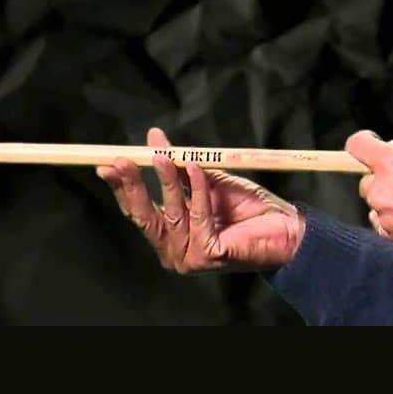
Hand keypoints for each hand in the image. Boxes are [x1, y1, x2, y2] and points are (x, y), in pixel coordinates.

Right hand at [96, 127, 305, 272]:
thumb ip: (179, 164)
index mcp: (169, 235)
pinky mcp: (205, 255)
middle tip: (120, 161)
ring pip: (170, 213)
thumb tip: (153, 136)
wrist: (285, 226)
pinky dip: (196, 189)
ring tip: (161, 156)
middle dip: (131, 186)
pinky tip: (195, 169)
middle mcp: (173, 250)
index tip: (107, 163)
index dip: (122, 187)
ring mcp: (187, 256)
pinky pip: (197, 213)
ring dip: (166, 181)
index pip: (137, 211)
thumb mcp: (206, 179)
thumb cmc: (247, 207)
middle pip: (143, 217)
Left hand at [347, 131, 392, 258]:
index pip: (357, 146)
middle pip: (368, 183)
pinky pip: (388, 229)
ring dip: (391, 204)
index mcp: (392, 165)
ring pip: (378, 208)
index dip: (365, 143)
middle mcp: (383, 192)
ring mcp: (388, 220)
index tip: (373, 144)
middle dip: (384, 180)